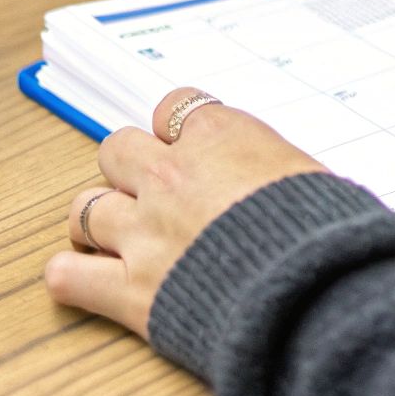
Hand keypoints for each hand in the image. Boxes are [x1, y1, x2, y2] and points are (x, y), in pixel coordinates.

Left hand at [43, 88, 325, 337]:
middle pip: (117, 149)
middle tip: (154, 192)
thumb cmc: (328, 229)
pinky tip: (92, 278)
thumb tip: (279, 178)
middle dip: (132, 169)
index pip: (173, 105)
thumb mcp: (315, 176)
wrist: (314, 288)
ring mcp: (143, 231)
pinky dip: (73, 276)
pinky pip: (66, 275)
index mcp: (220, 137)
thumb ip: (278, 167)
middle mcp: (171, 176)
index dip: (179, 129)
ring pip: (84, 207)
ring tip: (120, 235)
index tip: (191, 146)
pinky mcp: (130, 290)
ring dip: (99, 219)